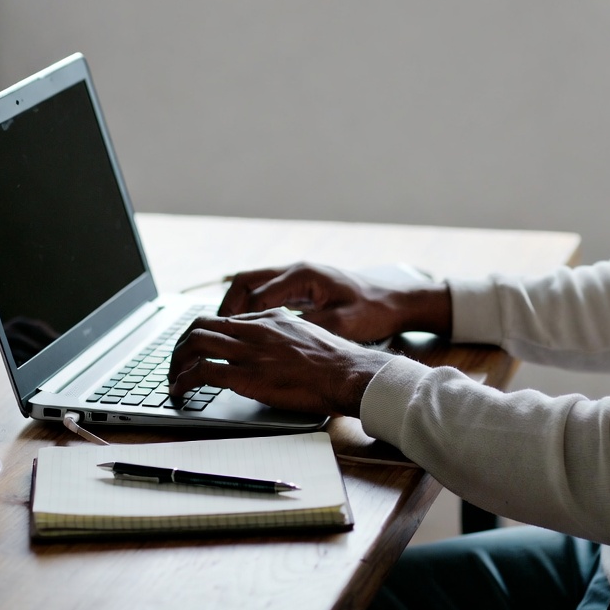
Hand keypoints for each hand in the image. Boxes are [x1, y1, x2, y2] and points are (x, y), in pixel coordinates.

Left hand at [167, 309, 395, 416]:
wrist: (346, 373)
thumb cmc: (336, 361)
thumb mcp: (307, 334)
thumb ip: (284, 336)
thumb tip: (273, 350)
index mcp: (269, 317)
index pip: (224, 319)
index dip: (205, 334)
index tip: (199, 349)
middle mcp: (253, 329)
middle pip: (200, 325)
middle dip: (182, 344)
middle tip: (177, 362)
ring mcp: (248, 351)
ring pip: (195, 344)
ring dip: (176, 361)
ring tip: (173, 378)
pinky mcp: (246, 376)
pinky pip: (202, 372)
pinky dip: (183, 381)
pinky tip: (180, 391)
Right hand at [218, 262, 451, 342]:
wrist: (395, 302)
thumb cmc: (372, 312)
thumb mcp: (340, 324)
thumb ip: (305, 327)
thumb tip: (273, 338)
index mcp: (302, 276)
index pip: (255, 294)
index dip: (236, 318)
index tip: (221, 337)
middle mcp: (296, 271)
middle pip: (245, 282)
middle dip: (226, 307)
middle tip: (213, 333)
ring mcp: (298, 276)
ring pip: (252, 285)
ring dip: (236, 306)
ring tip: (224, 332)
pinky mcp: (302, 286)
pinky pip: (266, 292)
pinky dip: (251, 307)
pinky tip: (248, 329)